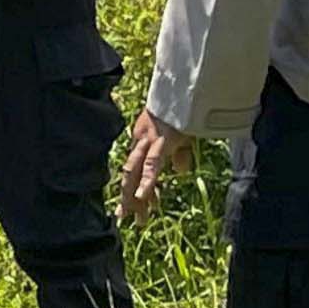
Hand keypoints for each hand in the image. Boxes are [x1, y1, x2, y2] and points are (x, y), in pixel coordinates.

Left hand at [117, 110, 196, 224]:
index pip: (136, 170)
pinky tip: (140, 196)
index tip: (132, 208)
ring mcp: (148, 142)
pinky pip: (151, 165)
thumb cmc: (185, 110)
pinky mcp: (160, 141)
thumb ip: (180, 154)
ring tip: (133, 216)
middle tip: (123, 218)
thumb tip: (180, 172)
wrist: (183, 90)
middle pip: (130, 175)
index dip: (133, 189)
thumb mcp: (183, 136)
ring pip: (136, 173)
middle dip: (127, 198)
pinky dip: (146, 182)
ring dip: (133, 196)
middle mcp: (141, 142)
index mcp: (144, 141)